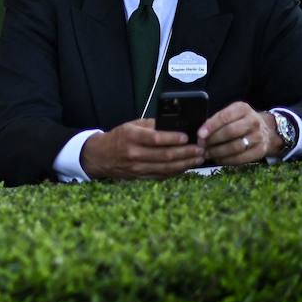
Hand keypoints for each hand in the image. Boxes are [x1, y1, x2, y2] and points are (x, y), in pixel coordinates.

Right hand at [80, 119, 205, 179]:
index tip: (187, 136)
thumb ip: (151, 125)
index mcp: (131, 136)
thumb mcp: (130, 125)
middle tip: (200, 149)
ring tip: (198, 158)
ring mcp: (137, 168)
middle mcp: (134, 153)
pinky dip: (176, 171)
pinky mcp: (140, 177)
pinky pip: (162, 175)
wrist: (100, 156)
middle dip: (186, 152)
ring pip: (166, 167)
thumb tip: (174, 124)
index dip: (173, 138)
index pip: (155, 138)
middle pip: (165, 155)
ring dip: (185, 163)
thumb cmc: (118, 138)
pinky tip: (186, 166)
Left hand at [197, 101, 281, 164]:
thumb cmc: (240, 121)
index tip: (200, 134)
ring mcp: (259, 137)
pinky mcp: (261, 151)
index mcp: (242, 109)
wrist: (266, 130)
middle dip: (213, 140)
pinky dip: (227, 160)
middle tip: (201, 145)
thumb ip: (216, 120)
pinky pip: (242, 158)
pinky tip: (218, 159)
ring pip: (236, 146)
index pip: (225, 117)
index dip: (211, 126)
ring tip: (207, 153)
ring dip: (218, 152)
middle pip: (230, 132)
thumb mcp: (231, 114)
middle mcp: (253, 121)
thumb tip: (200, 134)